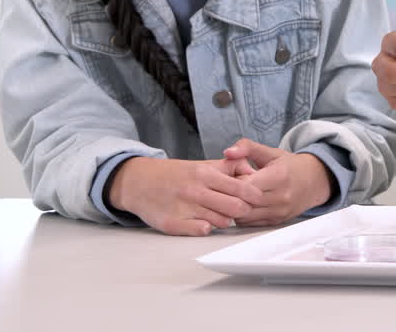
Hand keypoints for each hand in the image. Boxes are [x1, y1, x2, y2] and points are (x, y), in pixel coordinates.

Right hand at [108, 157, 263, 235]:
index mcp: (205, 174)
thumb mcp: (202, 165)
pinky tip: (205, 222)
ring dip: (226, 220)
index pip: (241, 188)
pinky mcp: (172, 223)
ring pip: (221, 221)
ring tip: (221, 214)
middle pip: (235, 207)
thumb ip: (228, 168)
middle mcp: (195, 191)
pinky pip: (201, 230)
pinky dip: (207, 228)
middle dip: (244, 210)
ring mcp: (183, 208)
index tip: (257, 199)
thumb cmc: (175, 174)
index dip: (254, 196)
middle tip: (242, 210)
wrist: (138, 182)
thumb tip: (253, 171)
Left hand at [223, 139, 332, 225]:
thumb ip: (248, 147)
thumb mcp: (271, 152)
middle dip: (231, 196)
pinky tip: (243, 205)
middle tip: (226, 188)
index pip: (245, 185)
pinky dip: (242, 215)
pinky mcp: (276, 221)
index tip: (229, 176)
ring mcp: (279, 211)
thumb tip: (228, 152)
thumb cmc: (290, 167)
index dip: (232, 181)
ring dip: (235, 208)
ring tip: (235, 197)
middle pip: (244, 202)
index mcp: (279, 176)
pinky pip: (250, 223)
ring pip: (244, 216)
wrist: (314, 181)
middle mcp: (281, 196)